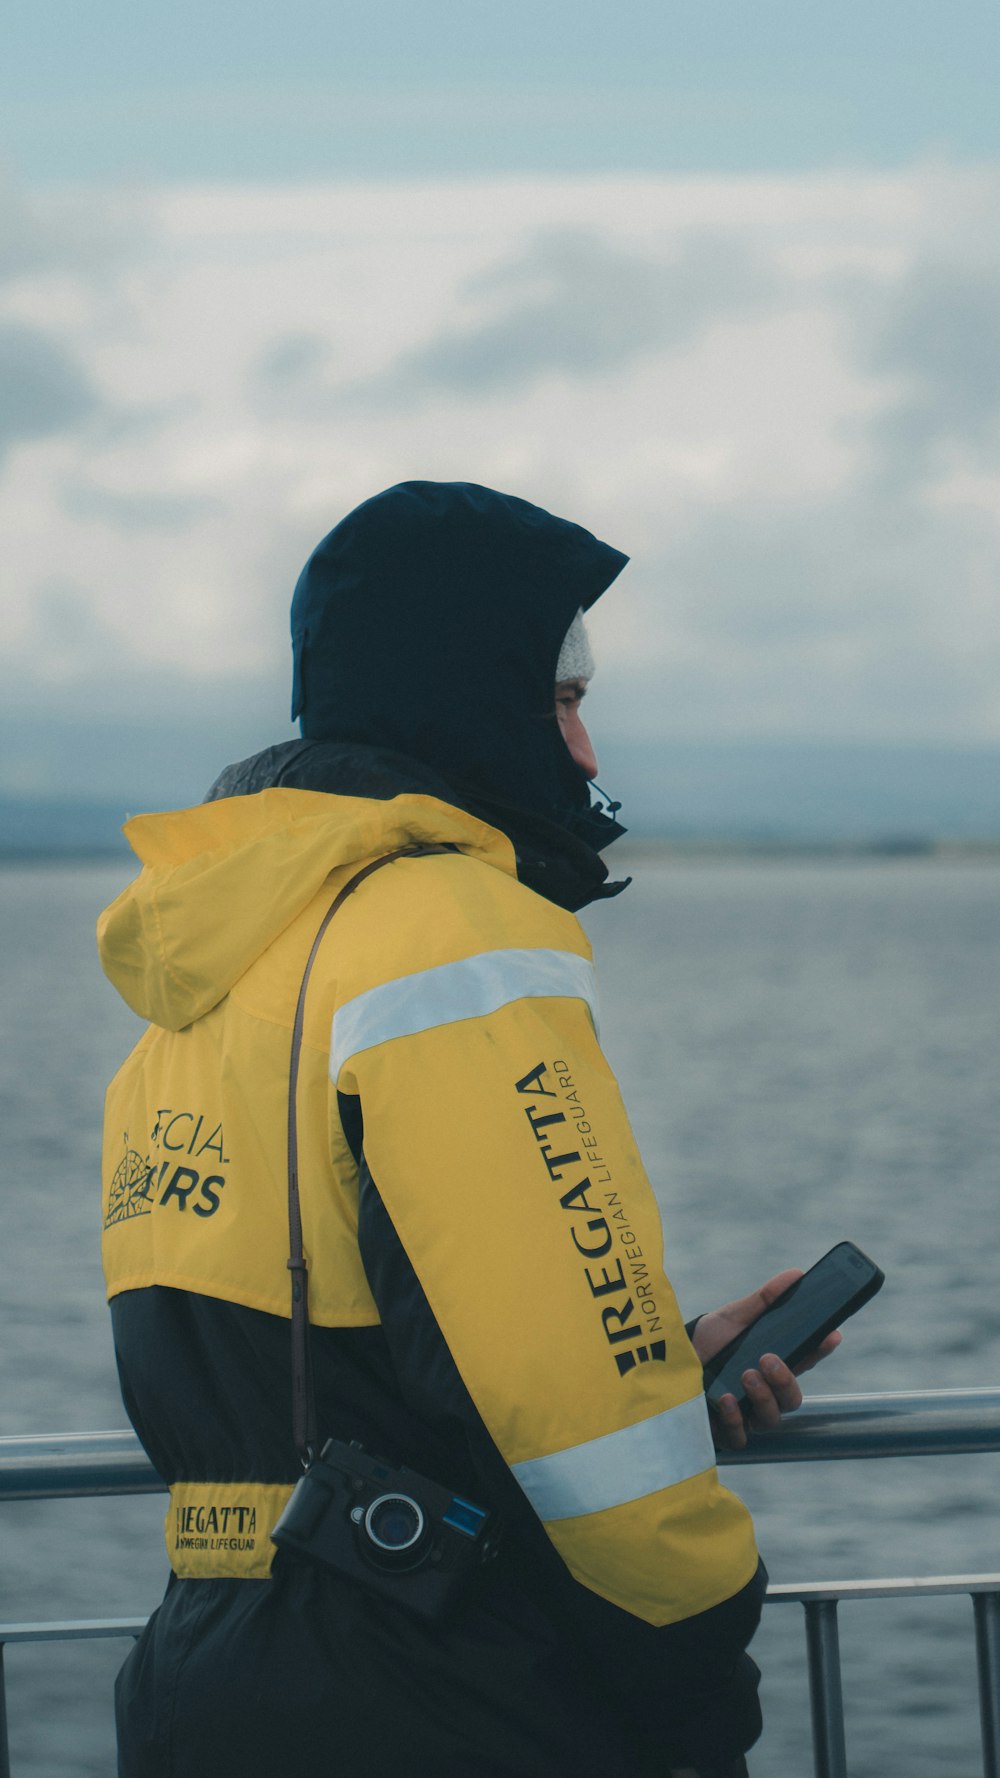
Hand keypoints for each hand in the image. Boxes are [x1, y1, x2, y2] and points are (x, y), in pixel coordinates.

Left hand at [691, 1268, 842, 1451]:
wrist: (669, 1360)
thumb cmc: (707, 1340)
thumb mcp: (734, 1318)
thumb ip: (764, 1300)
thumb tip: (795, 1274)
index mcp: (771, 1364)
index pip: (805, 1361)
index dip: (821, 1350)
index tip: (831, 1334)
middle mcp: (764, 1393)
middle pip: (793, 1398)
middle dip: (786, 1380)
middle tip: (769, 1359)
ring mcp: (746, 1414)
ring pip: (772, 1418)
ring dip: (763, 1397)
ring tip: (747, 1375)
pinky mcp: (724, 1431)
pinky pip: (740, 1436)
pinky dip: (735, 1419)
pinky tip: (726, 1399)